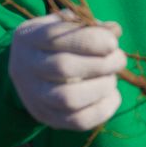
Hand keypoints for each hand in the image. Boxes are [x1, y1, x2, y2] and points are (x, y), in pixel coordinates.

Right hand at [7, 11, 126, 130]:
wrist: (28, 72)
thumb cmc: (55, 42)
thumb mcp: (66, 24)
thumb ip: (89, 25)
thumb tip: (115, 31)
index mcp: (29, 38)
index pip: (56, 37)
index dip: (90, 40)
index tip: (113, 42)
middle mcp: (26, 68)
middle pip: (63, 68)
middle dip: (101, 64)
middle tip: (119, 59)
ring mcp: (34, 97)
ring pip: (68, 98)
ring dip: (101, 87)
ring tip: (112, 78)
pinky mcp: (48, 118)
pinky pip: (78, 121)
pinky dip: (103, 109)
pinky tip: (112, 95)